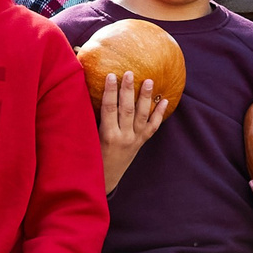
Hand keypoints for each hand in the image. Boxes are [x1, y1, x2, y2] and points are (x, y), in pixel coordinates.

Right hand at [97, 72, 172, 192]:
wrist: (105, 179)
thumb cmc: (92, 157)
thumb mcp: (89, 139)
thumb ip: (91, 120)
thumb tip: (88, 95)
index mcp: (107, 135)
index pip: (109, 108)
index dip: (110, 91)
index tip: (111, 76)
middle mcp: (123, 137)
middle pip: (127, 109)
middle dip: (128, 90)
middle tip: (130, 73)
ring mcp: (134, 140)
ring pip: (142, 116)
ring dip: (146, 98)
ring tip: (149, 81)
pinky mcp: (141, 142)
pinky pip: (153, 127)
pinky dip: (160, 114)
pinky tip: (165, 100)